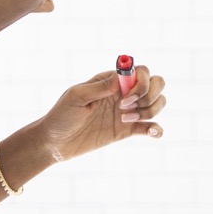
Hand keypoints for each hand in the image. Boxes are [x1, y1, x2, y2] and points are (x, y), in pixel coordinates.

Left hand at [36, 65, 165, 162]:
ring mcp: (127, 111)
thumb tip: (121, 78)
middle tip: (126, 108)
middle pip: (156, 84)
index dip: (141, 83)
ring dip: (150, 112)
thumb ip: (99, 87)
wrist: (54, 142)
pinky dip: (157, 129)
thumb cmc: (61, 115)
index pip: (142, 71)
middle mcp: (124, 93)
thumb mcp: (76, 97)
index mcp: (112, 80)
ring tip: (125, 120)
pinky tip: (151, 132)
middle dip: (150, 95)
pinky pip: (151, 127)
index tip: (125, 98)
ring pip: (157, 103)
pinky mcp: (127, 130)